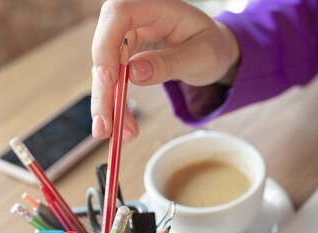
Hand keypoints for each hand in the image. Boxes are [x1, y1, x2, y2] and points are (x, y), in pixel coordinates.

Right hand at [91, 0, 239, 138]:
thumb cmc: (212, 46)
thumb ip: (170, 63)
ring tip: (117, 134)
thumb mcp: (201, 56)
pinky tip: (123, 126)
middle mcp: (134, 19)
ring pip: (104, 70)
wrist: (214, 51)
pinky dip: (116, 104)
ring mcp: (126, 38)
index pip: (118, 15)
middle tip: (106, 124)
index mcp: (155, 6)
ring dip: (107, 104)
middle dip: (103, 88)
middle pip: (104, 48)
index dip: (106, 45)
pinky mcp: (124, 57)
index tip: (108, 79)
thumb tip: (134, 74)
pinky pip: (113, 81)